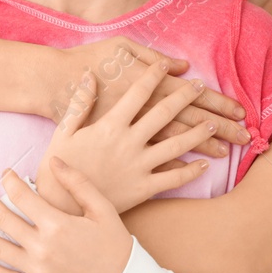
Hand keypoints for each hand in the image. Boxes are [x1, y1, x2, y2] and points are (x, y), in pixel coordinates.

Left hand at [0, 160, 133, 272]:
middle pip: (3, 219)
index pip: (22, 196)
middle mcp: (42, 247)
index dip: (9, 181)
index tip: (5, 173)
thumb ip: (77, 183)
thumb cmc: (115, 245)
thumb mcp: (102, 209)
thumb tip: (54, 161)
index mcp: (58, 224)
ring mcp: (37, 271)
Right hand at [35, 57, 220, 215]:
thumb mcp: (63, 130)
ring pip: (177, 144)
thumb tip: (89, 77)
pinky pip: (173, 178)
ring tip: (215, 123)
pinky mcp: (143, 188)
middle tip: (202, 86)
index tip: (164, 67)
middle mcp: (128, 142)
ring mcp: (138, 166)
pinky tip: (204, 165)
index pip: (138, 93)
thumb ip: (80, 102)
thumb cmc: (57, 166)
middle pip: (165, 113)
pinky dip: (191, 171)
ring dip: (198, 132)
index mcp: (110, 124)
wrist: (59, 205)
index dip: (153, 76)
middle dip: (186, 97)